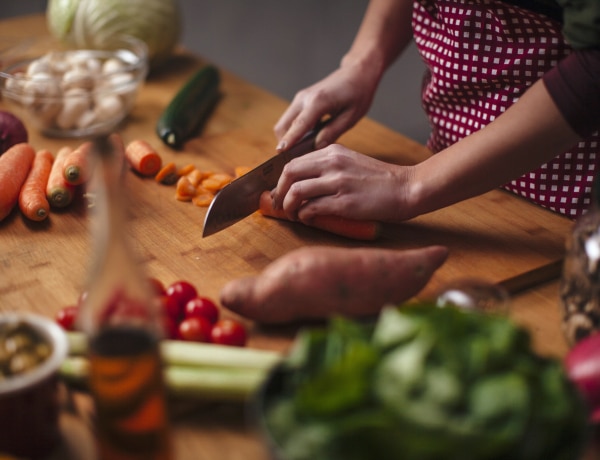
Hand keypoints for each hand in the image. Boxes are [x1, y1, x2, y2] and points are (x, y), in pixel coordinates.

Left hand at [271, 143, 413, 222]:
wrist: (407, 188)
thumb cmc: (380, 180)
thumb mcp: (351, 162)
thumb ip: (329, 167)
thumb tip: (304, 183)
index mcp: (332, 152)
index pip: (293, 162)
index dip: (281, 180)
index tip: (280, 192)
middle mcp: (332, 163)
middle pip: (289, 174)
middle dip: (279, 192)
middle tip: (280, 205)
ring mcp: (338, 182)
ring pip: (297, 191)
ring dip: (290, 207)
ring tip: (294, 215)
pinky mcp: (344, 202)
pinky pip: (312, 208)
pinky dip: (305, 216)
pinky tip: (309, 219)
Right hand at [273, 61, 380, 151]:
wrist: (356, 73)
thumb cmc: (358, 94)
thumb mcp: (351, 117)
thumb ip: (332, 132)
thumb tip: (316, 148)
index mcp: (318, 101)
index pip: (298, 126)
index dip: (289, 141)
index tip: (280, 154)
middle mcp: (304, 98)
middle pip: (282, 126)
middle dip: (285, 144)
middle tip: (295, 161)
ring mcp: (300, 98)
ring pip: (284, 123)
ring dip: (288, 138)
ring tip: (301, 152)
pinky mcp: (301, 100)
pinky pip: (290, 120)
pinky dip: (293, 131)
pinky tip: (306, 141)